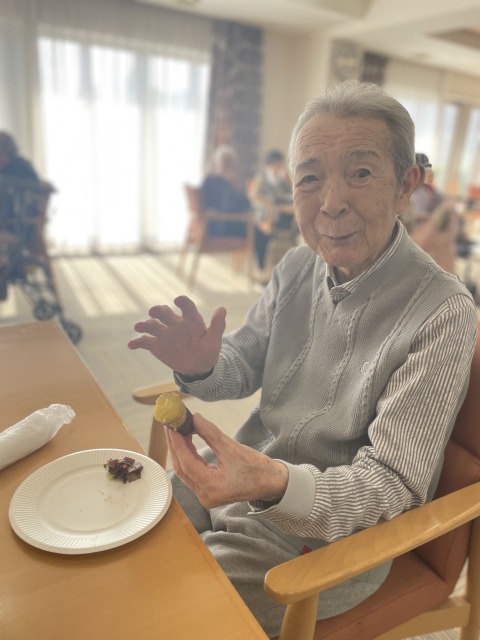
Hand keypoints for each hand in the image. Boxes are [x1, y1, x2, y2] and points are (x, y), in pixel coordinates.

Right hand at [128, 296, 225, 375]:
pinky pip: (145, 341)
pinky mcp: (157, 346)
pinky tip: (132, 344)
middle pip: (164, 312)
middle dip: (158, 311)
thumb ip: (217, 326)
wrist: (197, 367)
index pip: (187, 307)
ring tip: (139, 326)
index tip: (177, 301)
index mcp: (191, 321)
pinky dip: (137, 342)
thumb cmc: (207, 351)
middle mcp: (176, 324)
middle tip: (153, 312)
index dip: (182, 302)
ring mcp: (165, 334)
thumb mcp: (214, 341)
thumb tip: (222, 309)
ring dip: (144, 324)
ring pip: (152, 325)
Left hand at [166, 413, 288, 508]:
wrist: (272, 483)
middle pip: (182, 469)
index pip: (187, 463)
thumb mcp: (233, 448)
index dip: (177, 443)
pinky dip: (188, 457)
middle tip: (170, 426)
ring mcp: (206, 495)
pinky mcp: (209, 491)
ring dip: (180, 451)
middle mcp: (205, 495)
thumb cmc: (257, 468)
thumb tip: (194, 418)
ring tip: (177, 431)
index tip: (171, 426)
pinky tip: (187, 443)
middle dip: (175, 446)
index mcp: (212, 488)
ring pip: (185, 472)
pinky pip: (193, 473)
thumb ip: (211, 433)